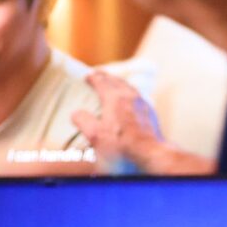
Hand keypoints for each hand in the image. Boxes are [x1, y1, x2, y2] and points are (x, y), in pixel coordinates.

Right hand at [71, 71, 208, 174]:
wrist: (149, 152)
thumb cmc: (121, 145)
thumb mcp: (94, 134)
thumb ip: (82, 120)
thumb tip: (76, 113)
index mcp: (114, 99)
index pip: (102, 82)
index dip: (93, 78)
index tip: (88, 75)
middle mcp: (130, 97)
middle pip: (117, 81)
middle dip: (106, 76)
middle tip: (98, 73)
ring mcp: (142, 103)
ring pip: (129, 87)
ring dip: (119, 82)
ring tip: (113, 82)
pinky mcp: (150, 112)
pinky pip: (137, 96)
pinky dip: (129, 92)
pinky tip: (129, 99)